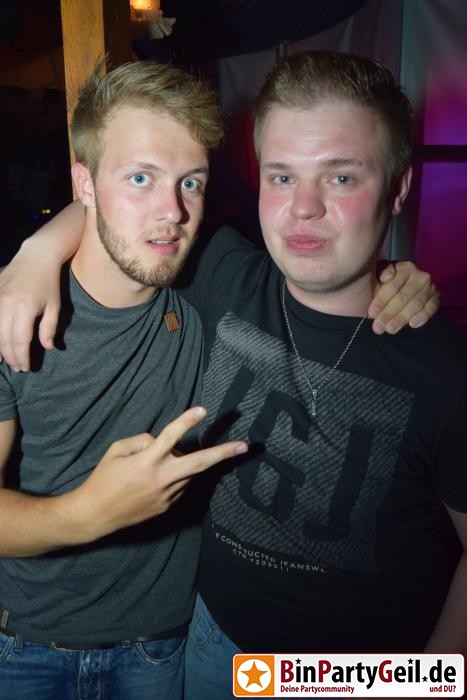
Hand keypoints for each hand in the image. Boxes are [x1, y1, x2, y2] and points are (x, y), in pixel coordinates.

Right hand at [0, 240, 60, 371]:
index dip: (22, 357)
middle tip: (18, 367)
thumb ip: (49, 328)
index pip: (20, 341)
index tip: (26, 367)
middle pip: (4, 339)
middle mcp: (6, 304)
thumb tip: (47, 347)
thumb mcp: (54, 306)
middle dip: (11, 356)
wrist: (36, 256)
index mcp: (24, 308)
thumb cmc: (49, 283)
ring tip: (4, 361)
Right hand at [71, 407, 247, 541]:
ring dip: (182, 464)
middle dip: (224, 453)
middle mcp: (161, 479)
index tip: (202, 409)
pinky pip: (180, 485)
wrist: (95, 515)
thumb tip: (162, 442)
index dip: (186, 421)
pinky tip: (153, 482)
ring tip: (152, 470)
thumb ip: (142, 440)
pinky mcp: (168, 507)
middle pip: (199, 463)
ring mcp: (167, 495)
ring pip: (188, 472)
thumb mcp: (117, 450)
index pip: (170, 436)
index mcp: (146, 461)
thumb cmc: (103, 478)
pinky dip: (175, 477)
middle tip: (245, 446)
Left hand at [368, 261, 439, 333]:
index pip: (392, 285)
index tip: (371, 313)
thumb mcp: (379, 274)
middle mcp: (419, 276)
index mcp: (404, 268)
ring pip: (416, 304)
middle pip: (403, 297)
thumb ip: (380, 272)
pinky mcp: (436, 298)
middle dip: (389, 313)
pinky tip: (412, 324)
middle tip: (378, 327)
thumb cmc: (385, 282)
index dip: (381, 300)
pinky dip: (423, 316)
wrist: (403, 288)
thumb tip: (386, 277)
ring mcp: (430, 287)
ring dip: (402, 318)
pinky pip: (431, 308)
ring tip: (391, 329)